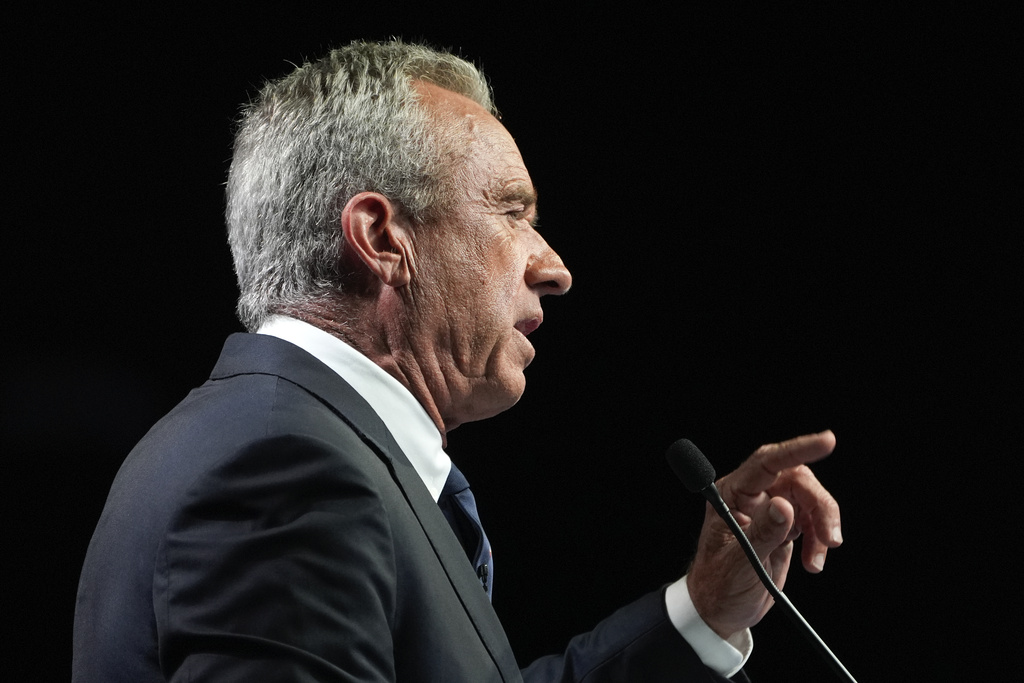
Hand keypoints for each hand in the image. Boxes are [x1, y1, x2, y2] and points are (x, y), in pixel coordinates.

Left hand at [687, 430, 842, 638]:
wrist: (721, 611)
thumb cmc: (719, 586)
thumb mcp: (740, 563)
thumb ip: (763, 533)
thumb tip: (784, 506)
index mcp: (731, 495)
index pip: (766, 462)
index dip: (797, 448)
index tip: (827, 441)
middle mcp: (751, 496)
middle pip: (798, 480)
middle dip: (820, 506)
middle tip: (831, 538)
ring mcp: (768, 510)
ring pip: (810, 499)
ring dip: (823, 526)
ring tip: (818, 559)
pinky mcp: (783, 526)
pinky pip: (812, 520)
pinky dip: (820, 540)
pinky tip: (814, 562)